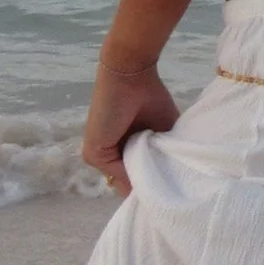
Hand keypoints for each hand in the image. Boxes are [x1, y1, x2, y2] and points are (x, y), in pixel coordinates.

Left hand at [84, 50, 179, 195]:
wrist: (131, 75)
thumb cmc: (149, 97)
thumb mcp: (161, 132)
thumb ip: (160, 154)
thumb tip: (163, 180)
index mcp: (122, 146)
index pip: (135, 174)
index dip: (151, 180)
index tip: (170, 188)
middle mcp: (108, 152)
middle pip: (129, 180)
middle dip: (147, 184)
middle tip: (168, 190)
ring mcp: (98, 154)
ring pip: (123, 179)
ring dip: (142, 181)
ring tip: (163, 182)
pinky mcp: (93, 153)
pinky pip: (117, 174)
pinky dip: (133, 177)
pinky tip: (151, 177)